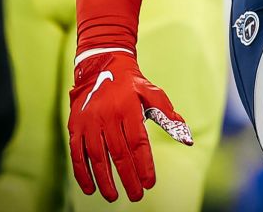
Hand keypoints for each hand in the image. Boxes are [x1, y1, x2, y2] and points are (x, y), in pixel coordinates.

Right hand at [67, 51, 192, 201]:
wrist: (101, 66)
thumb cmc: (132, 85)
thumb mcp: (153, 94)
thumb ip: (169, 116)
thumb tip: (187, 140)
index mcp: (128, 109)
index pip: (137, 143)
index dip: (144, 165)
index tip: (150, 183)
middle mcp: (107, 116)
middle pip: (118, 153)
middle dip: (128, 177)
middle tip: (137, 196)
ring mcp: (89, 122)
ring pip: (96, 157)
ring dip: (105, 180)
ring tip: (114, 197)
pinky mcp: (75, 127)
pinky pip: (77, 154)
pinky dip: (82, 173)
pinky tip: (90, 189)